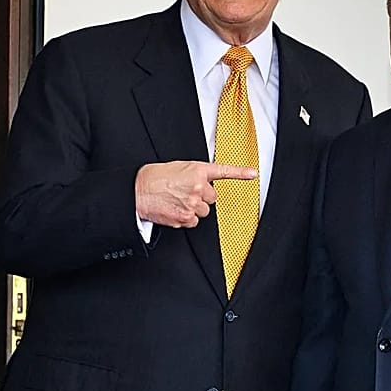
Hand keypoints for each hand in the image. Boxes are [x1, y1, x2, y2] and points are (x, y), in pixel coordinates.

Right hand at [135, 161, 256, 227]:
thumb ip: (196, 175)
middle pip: (212, 198)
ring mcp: (193, 203)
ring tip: (177, 201)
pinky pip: (193, 222)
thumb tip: (205, 184)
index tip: (253, 174)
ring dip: (194, 209)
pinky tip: (174, 210)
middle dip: (201, 197)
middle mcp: (199, 187)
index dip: (241, 173)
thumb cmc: (155, 178)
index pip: (223, 171)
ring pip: (203, 212)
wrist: (138, 190)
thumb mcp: (179, 168)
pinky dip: (185, 218)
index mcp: (198, 171)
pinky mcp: (186, 217)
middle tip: (185, 193)